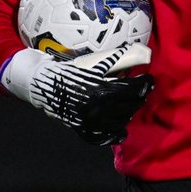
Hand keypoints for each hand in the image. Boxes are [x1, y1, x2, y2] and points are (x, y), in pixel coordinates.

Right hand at [0, 43, 153, 144]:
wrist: (40, 84)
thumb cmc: (67, 70)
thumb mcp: (92, 64)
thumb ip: (114, 62)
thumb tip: (136, 53)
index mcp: (102, 91)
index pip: (134, 90)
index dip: (145, 84)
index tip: (149, 79)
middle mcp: (98, 109)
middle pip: (130, 106)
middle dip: (139, 97)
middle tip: (141, 91)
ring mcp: (90, 123)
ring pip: (120, 123)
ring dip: (128, 114)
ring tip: (129, 105)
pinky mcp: (81, 130)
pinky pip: (103, 138)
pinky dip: (114, 135)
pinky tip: (120, 131)